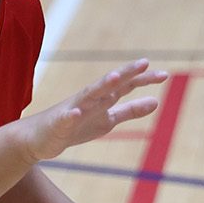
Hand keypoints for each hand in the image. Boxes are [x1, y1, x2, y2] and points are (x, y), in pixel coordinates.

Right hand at [16, 60, 167, 162]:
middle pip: (110, 84)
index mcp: (102, 99)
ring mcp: (73, 109)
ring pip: (89, 95)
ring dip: (101, 86)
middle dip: (127, 73)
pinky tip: (75, 113)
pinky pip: (65, 119)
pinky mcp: (58, 123)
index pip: (126, 86)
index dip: (144, 80)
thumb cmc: (75, 127)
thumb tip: (156, 102)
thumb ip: (130, 110)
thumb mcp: (108, 120)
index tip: (164, 75)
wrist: (39, 140)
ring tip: (115, 78)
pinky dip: (70, 115)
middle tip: (144, 63)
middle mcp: (89, 99)